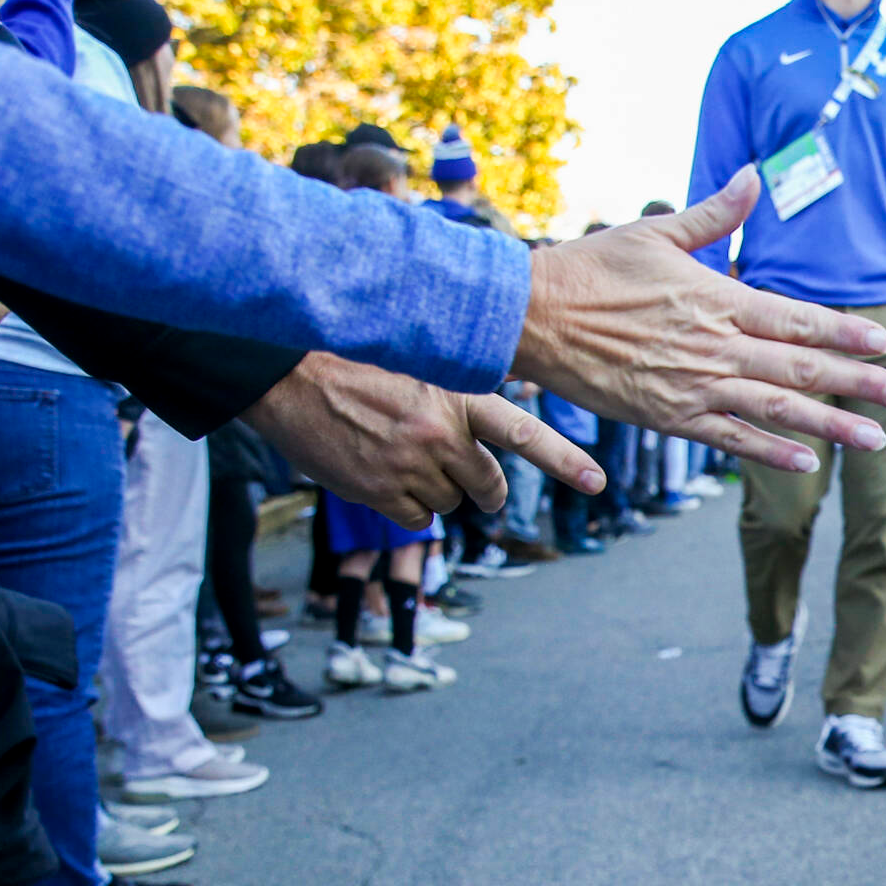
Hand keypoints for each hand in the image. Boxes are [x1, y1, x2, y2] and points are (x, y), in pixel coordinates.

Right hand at [241, 352, 604, 528]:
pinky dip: (406, 507)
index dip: (563, 459)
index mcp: (458, 398)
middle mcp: (440, 435)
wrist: (289, 377)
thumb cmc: (360, 366)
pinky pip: (416, 519)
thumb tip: (518, 394)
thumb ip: (467, 392)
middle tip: (467, 475)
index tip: (596, 482)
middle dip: (483, 487)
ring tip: (402, 455)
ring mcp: (409, 466)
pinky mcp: (378, 492)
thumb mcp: (424, 367)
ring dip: (435, 490)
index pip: (523, 433)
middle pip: (487, 486)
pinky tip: (384, 477)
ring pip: (449, 503)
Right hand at [514, 170, 885, 473]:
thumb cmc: (591, 268)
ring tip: (876, 440)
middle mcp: (715, 345)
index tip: (884, 343)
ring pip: (777, 411)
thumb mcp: (656, 231)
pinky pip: (731, 439)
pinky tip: (807, 463)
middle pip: (802, 370)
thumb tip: (755, 174)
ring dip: (832, 426)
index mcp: (718, 298)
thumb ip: (716, 213)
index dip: (845, 334)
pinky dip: (771, 452)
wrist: (530, 316)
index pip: (798, 320)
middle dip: (859, 385)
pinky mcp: (669, 417)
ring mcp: (694, 386)